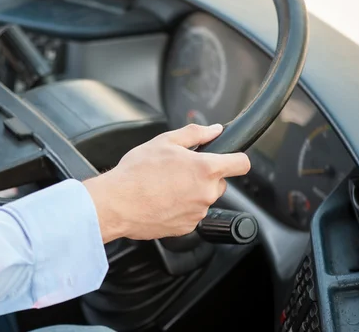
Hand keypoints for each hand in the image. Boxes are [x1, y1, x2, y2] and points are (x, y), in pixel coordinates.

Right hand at [84, 124, 250, 242]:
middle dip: (206, 175)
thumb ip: (195, 133)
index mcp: (206, 169)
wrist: (117, 204)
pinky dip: (181, 207)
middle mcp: (206, 193)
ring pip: (204, 198)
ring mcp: (197, 213)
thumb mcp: (165, 141)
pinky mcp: (186, 228)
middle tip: (181, 170)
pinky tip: (162, 200)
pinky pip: (191, 213)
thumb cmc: (136, 173)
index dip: (237, 158)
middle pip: (220, 182)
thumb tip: (214, 130)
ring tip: (166, 185)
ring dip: (192, 192)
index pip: (242, 164)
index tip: (230, 158)